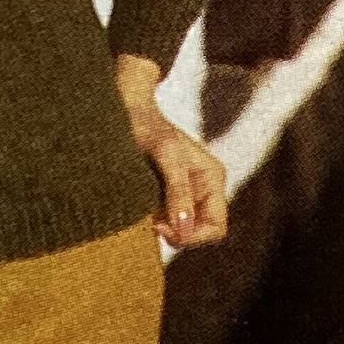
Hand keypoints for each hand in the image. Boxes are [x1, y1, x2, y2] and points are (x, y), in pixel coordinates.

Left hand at [113, 54, 228, 250]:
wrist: (127, 109)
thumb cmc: (147, 126)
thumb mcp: (165, 155)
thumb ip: (177, 191)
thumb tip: (184, 229)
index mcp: (213, 178)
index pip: (216, 227)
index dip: (192, 234)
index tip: (162, 224)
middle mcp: (204, 188)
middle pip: (199, 233)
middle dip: (176, 232)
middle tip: (151, 219)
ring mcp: (186, 194)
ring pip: (181, 232)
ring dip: (163, 227)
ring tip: (144, 209)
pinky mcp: (168, 196)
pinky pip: (167, 223)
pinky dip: (154, 222)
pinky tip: (140, 208)